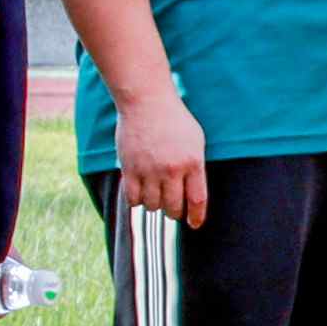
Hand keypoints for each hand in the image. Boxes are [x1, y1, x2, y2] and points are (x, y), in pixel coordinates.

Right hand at [111, 89, 209, 232]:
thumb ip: (195, 167)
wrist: (146, 102)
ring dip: (155, 205)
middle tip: (172, 208)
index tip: (194, 224)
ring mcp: (149, 170)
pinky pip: (132, 199)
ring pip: (152, 206)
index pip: (197, 200)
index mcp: (192, 162)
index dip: (196, 217)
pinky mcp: (129, 168)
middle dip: (174, 212)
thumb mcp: (196, 141)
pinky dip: (136, 201)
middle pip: (173, 208)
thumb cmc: (174, 120)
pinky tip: (140, 193)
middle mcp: (171, 169)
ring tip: (155, 195)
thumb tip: (192, 194)